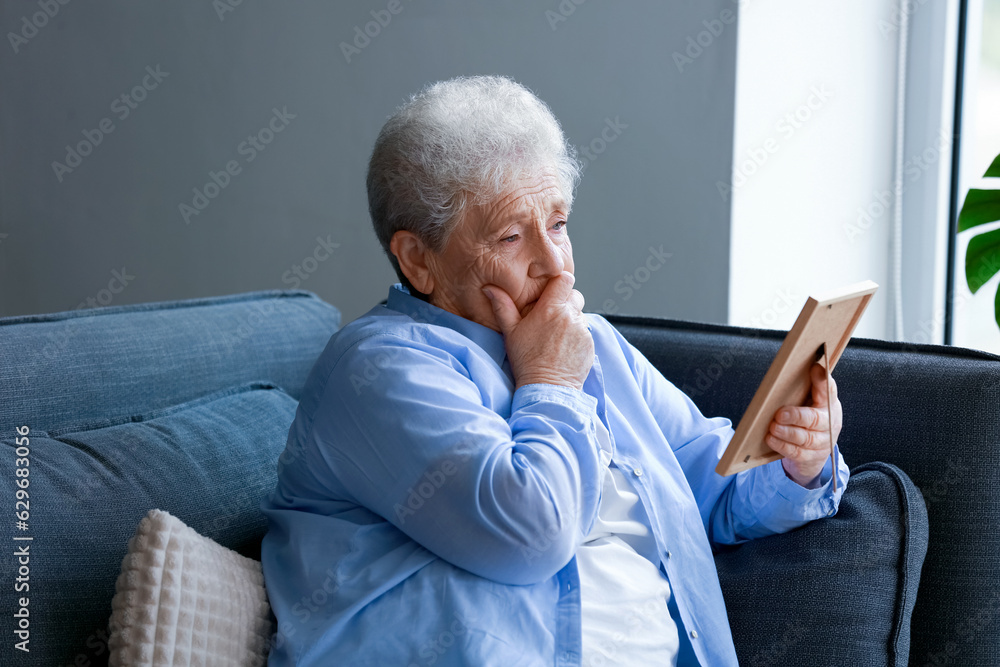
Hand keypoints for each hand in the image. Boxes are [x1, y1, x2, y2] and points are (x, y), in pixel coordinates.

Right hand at [483, 272, 593, 389]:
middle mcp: (569, 316)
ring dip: (571, 319)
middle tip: (552, 316)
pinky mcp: (589, 343)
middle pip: (574, 295)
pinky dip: (577, 335)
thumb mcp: (510, 332)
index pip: (564, 279)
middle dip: (565, 301)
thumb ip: (502, 306)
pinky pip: (585, 330)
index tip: (553, 289)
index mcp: (549, 309)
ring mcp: (582, 329)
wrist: (546, 387)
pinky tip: (564, 346)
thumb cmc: (526, 360)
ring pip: (580, 313)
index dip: (559, 282)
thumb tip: (490, 288)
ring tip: (556, 335)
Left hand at [768, 363, 842, 487]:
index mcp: (829, 405)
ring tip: (773, 427)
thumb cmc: (808, 420)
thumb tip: (790, 369)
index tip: (815, 368)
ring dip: (787, 432)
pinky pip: (796, 452)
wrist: (815, 453)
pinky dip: (782, 445)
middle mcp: (829, 423)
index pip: (828, 390)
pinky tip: (771, 439)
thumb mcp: (810, 403)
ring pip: (805, 438)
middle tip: (780, 414)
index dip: (823, 380)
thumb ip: (806, 389)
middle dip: (797, 416)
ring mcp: (822, 442)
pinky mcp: (811, 457)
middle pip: (815, 419)